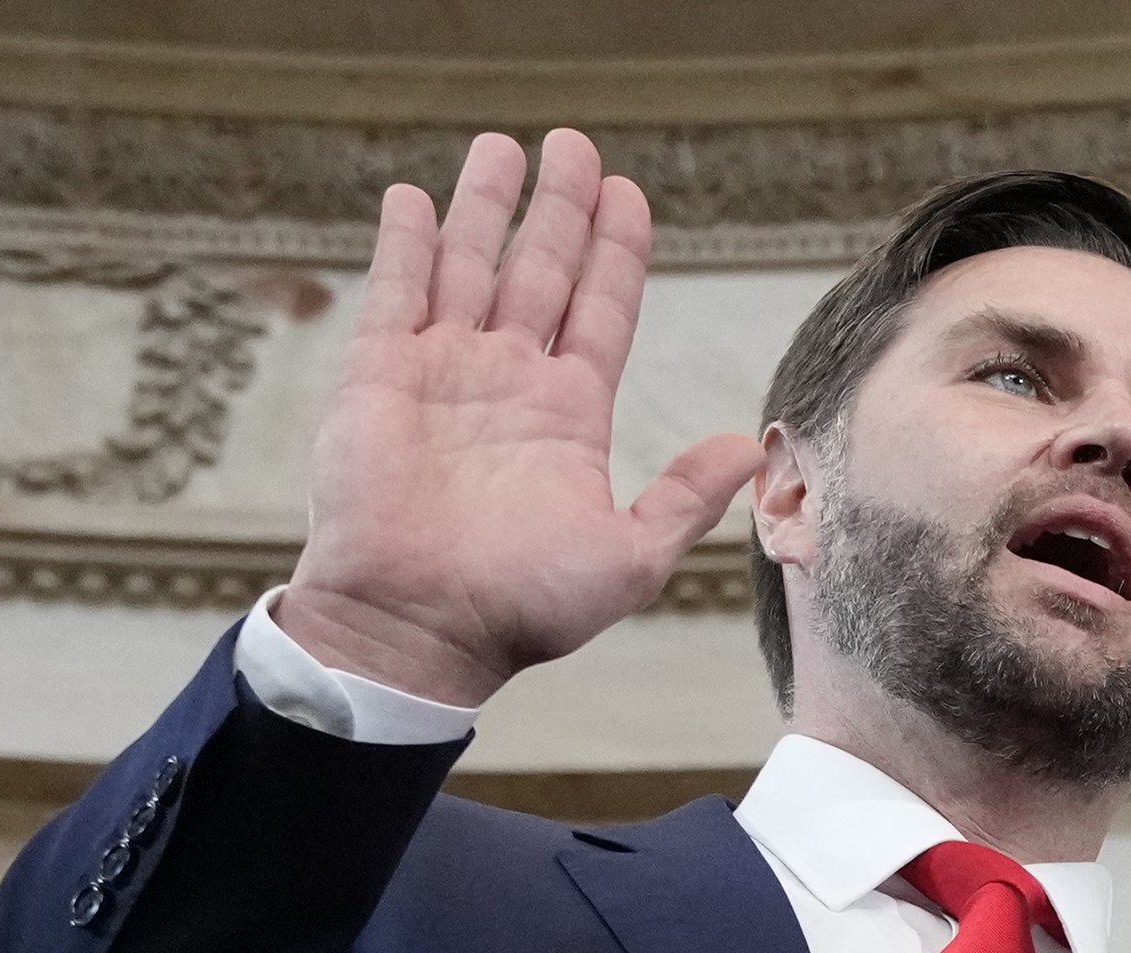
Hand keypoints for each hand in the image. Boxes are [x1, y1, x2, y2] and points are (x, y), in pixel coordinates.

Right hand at [279, 130, 763, 706]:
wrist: (419, 631)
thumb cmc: (521, 610)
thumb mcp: (630, 558)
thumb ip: (686, 497)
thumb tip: (751, 445)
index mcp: (569, 417)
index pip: (600, 311)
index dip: (615, 253)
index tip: (629, 195)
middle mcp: (507, 383)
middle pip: (541, 271)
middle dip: (559, 208)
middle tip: (575, 144)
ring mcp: (442, 374)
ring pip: (470, 266)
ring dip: (486, 206)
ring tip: (504, 146)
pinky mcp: (379, 378)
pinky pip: (394, 293)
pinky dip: (404, 242)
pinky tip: (415, 196)